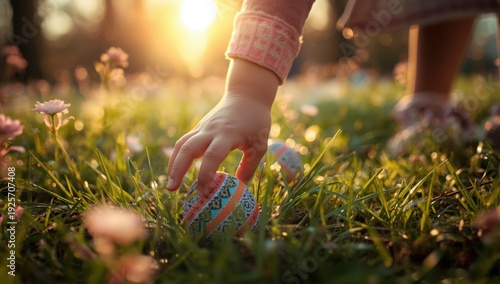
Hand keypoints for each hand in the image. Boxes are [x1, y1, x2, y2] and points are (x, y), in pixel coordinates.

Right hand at [167, 59, 278, 195]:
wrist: (246, 95)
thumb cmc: (256, 121)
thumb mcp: (260, 144)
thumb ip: (249, 166)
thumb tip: (240, 186)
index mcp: (228, 134)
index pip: (212, 156)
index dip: (206, 175)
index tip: (203, 193)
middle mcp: (211, 130)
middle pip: (188, 148)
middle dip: (178, 169)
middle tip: (172, 189)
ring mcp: (202, 127)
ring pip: (181, 144)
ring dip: (173, 164)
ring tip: (171, 184)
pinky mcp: (199, 127)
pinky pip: (184, 142)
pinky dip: (177, 157)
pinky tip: (175, 171)